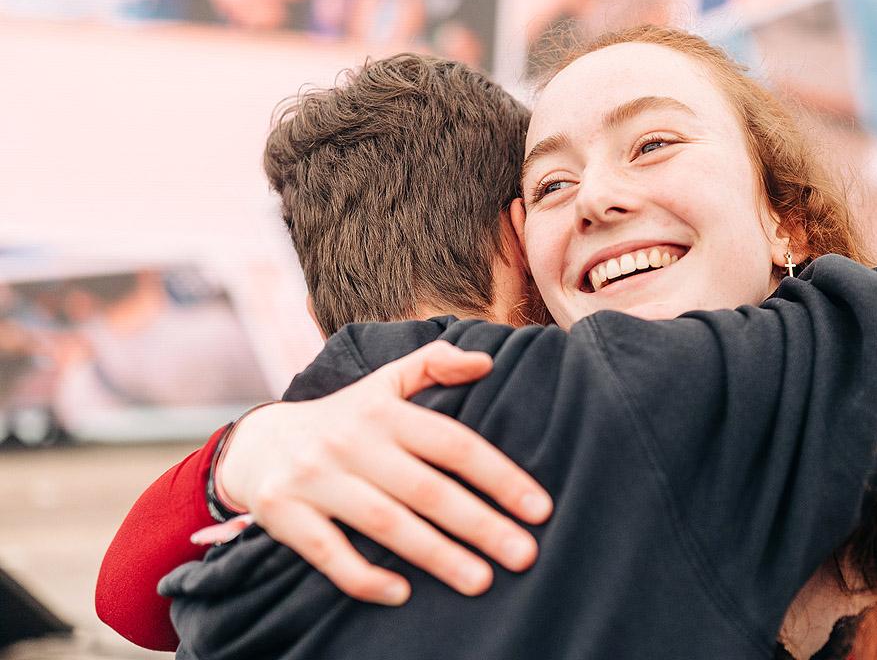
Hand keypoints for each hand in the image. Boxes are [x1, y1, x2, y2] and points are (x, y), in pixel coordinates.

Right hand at [218, 340, 552, 604]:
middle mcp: (351, 442)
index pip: (453, 444)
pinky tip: (403, 595)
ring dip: (436, 556)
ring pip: (385, 523)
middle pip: (426, 489)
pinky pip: (329, 553)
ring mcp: (315, 479)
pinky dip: (364, 577)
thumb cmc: (343, 419)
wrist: (256, 445)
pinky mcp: (284, 514)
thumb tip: (486, 361)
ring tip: (480, 581)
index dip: (499, 476)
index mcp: (383, 411)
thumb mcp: (383, 383)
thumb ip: (432, 365)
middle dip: (479, 524)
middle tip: (524, 556)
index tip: (539, 509)